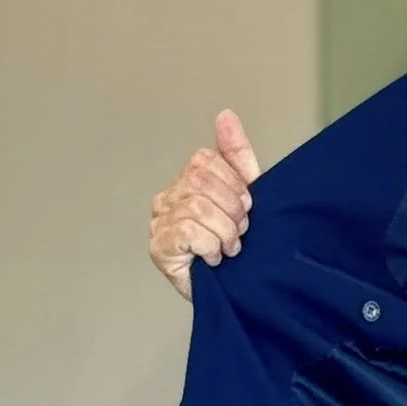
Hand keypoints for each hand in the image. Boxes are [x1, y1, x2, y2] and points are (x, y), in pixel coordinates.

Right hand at [148, 110, 260, 300]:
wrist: (241, 291)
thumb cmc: (242, 245)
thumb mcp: (247, 195)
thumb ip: (236, 155)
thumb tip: (226, 115)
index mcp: (188, 181)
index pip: (205, 160)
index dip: (233, 183)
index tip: (247, 208)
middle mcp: (168, 198)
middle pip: (200, 182)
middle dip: (232, 209)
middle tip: (240, 231)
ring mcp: (159, 222)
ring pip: (197, 208)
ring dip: (225, 232)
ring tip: (230, 248)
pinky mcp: (159, 248)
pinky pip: (187, 232)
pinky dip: (210, 246)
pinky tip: (214, 259)